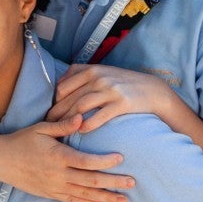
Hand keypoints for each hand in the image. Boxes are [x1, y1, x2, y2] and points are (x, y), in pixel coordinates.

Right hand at [0, 115, 134, 201]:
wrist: (0, 161)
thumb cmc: (21, 140)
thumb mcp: (41, 128)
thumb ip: (63, 125)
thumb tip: (81, 116)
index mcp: (58, 156)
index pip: (87, 161)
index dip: (106, 161)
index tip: (121, 158)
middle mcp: (58, 175)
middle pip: (91, 181)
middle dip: (114, 182)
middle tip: (133, 182)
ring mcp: (55, 187)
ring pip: (85, 195)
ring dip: (106, 197)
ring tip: (124, 201)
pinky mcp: (50, 193)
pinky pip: (73, 200)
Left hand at [47, 64, 175, 133]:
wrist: (152, 90)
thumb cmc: (123, 83)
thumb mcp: (103, 72)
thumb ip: (82, 74)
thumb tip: (60, 84)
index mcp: (91, 69)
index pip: (63, 87)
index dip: (54, 102)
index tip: (50, 114)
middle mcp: (99, 77)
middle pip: (69, 98)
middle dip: (57, 114)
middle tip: (49, 127)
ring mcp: (110, 90)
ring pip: (80, 107)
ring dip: (68, 121)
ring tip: (62, 132)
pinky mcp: (121, 103)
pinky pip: (99, 116)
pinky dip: (88, 124)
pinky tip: (81, 131)